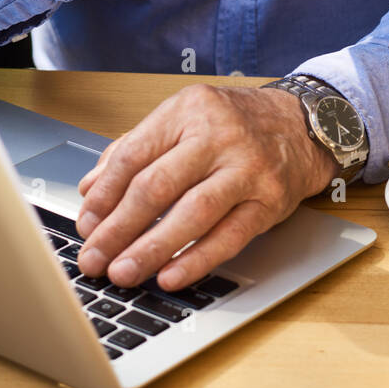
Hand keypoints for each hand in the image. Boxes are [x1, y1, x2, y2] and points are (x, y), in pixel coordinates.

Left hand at [74, 84, 338, 289]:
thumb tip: (90, 189)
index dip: (104, 195)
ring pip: (192, 214)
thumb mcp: (183, 118)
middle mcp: (217, 136)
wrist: (303, 123)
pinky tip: (170, 277)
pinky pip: (229, 236)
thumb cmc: (235, 123)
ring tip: (123, 272)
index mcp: (187, 110)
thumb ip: (135, 148)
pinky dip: (196, 260)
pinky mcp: (269, 201)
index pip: (134, 155)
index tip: (85, 224)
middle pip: (157, 186)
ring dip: (152, 249)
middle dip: (118, 229)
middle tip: (94, 258)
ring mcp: (246, 169)